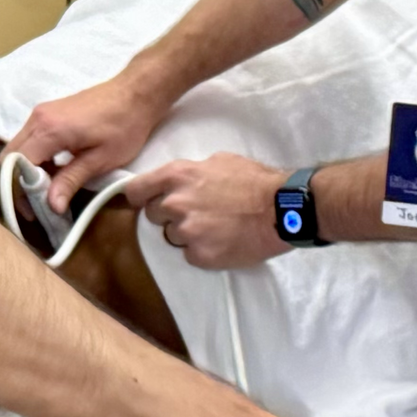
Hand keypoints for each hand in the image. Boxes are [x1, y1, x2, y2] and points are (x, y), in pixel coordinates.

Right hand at [9, 74, 167, 213]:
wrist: (136, 93)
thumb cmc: (124, 126)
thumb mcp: (101, 159)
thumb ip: (71, 180)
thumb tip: (51, 206)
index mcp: (49, 130)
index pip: (16, 165)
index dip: (19, 192)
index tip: (33, 211)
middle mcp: (37, 119)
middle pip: (9, 155)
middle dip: (17, 183)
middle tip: (36, 204)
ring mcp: (41, 113)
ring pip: (17, 147)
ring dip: (25, 171)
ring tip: (46, 192)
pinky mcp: (48, 113)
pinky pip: (29, 139)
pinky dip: (34, 158)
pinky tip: (53, 172)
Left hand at [126, 154, 289, 268]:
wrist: (280, 209)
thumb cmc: (253, 180)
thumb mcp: (217, 161)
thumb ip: (189, 173)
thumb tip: (176, 182)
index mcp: (176, 176)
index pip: (135, 190)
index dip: (139, 197)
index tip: (144, 200)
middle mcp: (175, 204)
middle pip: (152, 215)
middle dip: (168, 215)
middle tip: (194, 212)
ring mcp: (187, 232)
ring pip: (171, 236)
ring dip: (186, 233)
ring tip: (213, 226)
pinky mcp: (200, 256)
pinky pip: (189, 254)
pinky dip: (202, 250)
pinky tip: (221, 240)